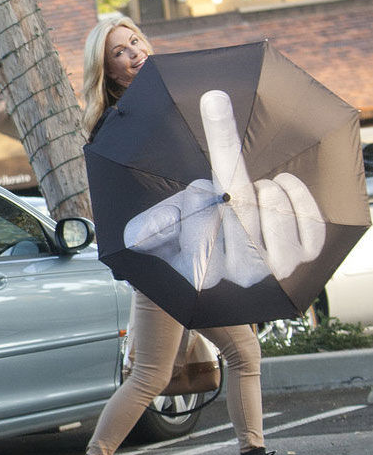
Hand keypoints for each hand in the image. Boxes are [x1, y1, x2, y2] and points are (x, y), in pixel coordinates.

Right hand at [123, 90, 325, 288]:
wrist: (221, 250)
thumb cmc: (185, 236)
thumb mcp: (154, 231)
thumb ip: (148, 228)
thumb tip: (162, 223)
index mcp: (204, 276)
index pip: (201, 221)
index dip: (198, 195)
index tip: (199, 189)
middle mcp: (244, 277)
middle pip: (240, 205)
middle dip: (230, 180)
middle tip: (226, 178)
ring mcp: (279, 268)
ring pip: (273, 202)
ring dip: (260, 186)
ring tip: (251, 196)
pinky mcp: (306, 253)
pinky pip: (307, 210)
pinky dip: (293, 190)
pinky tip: (276, 189)